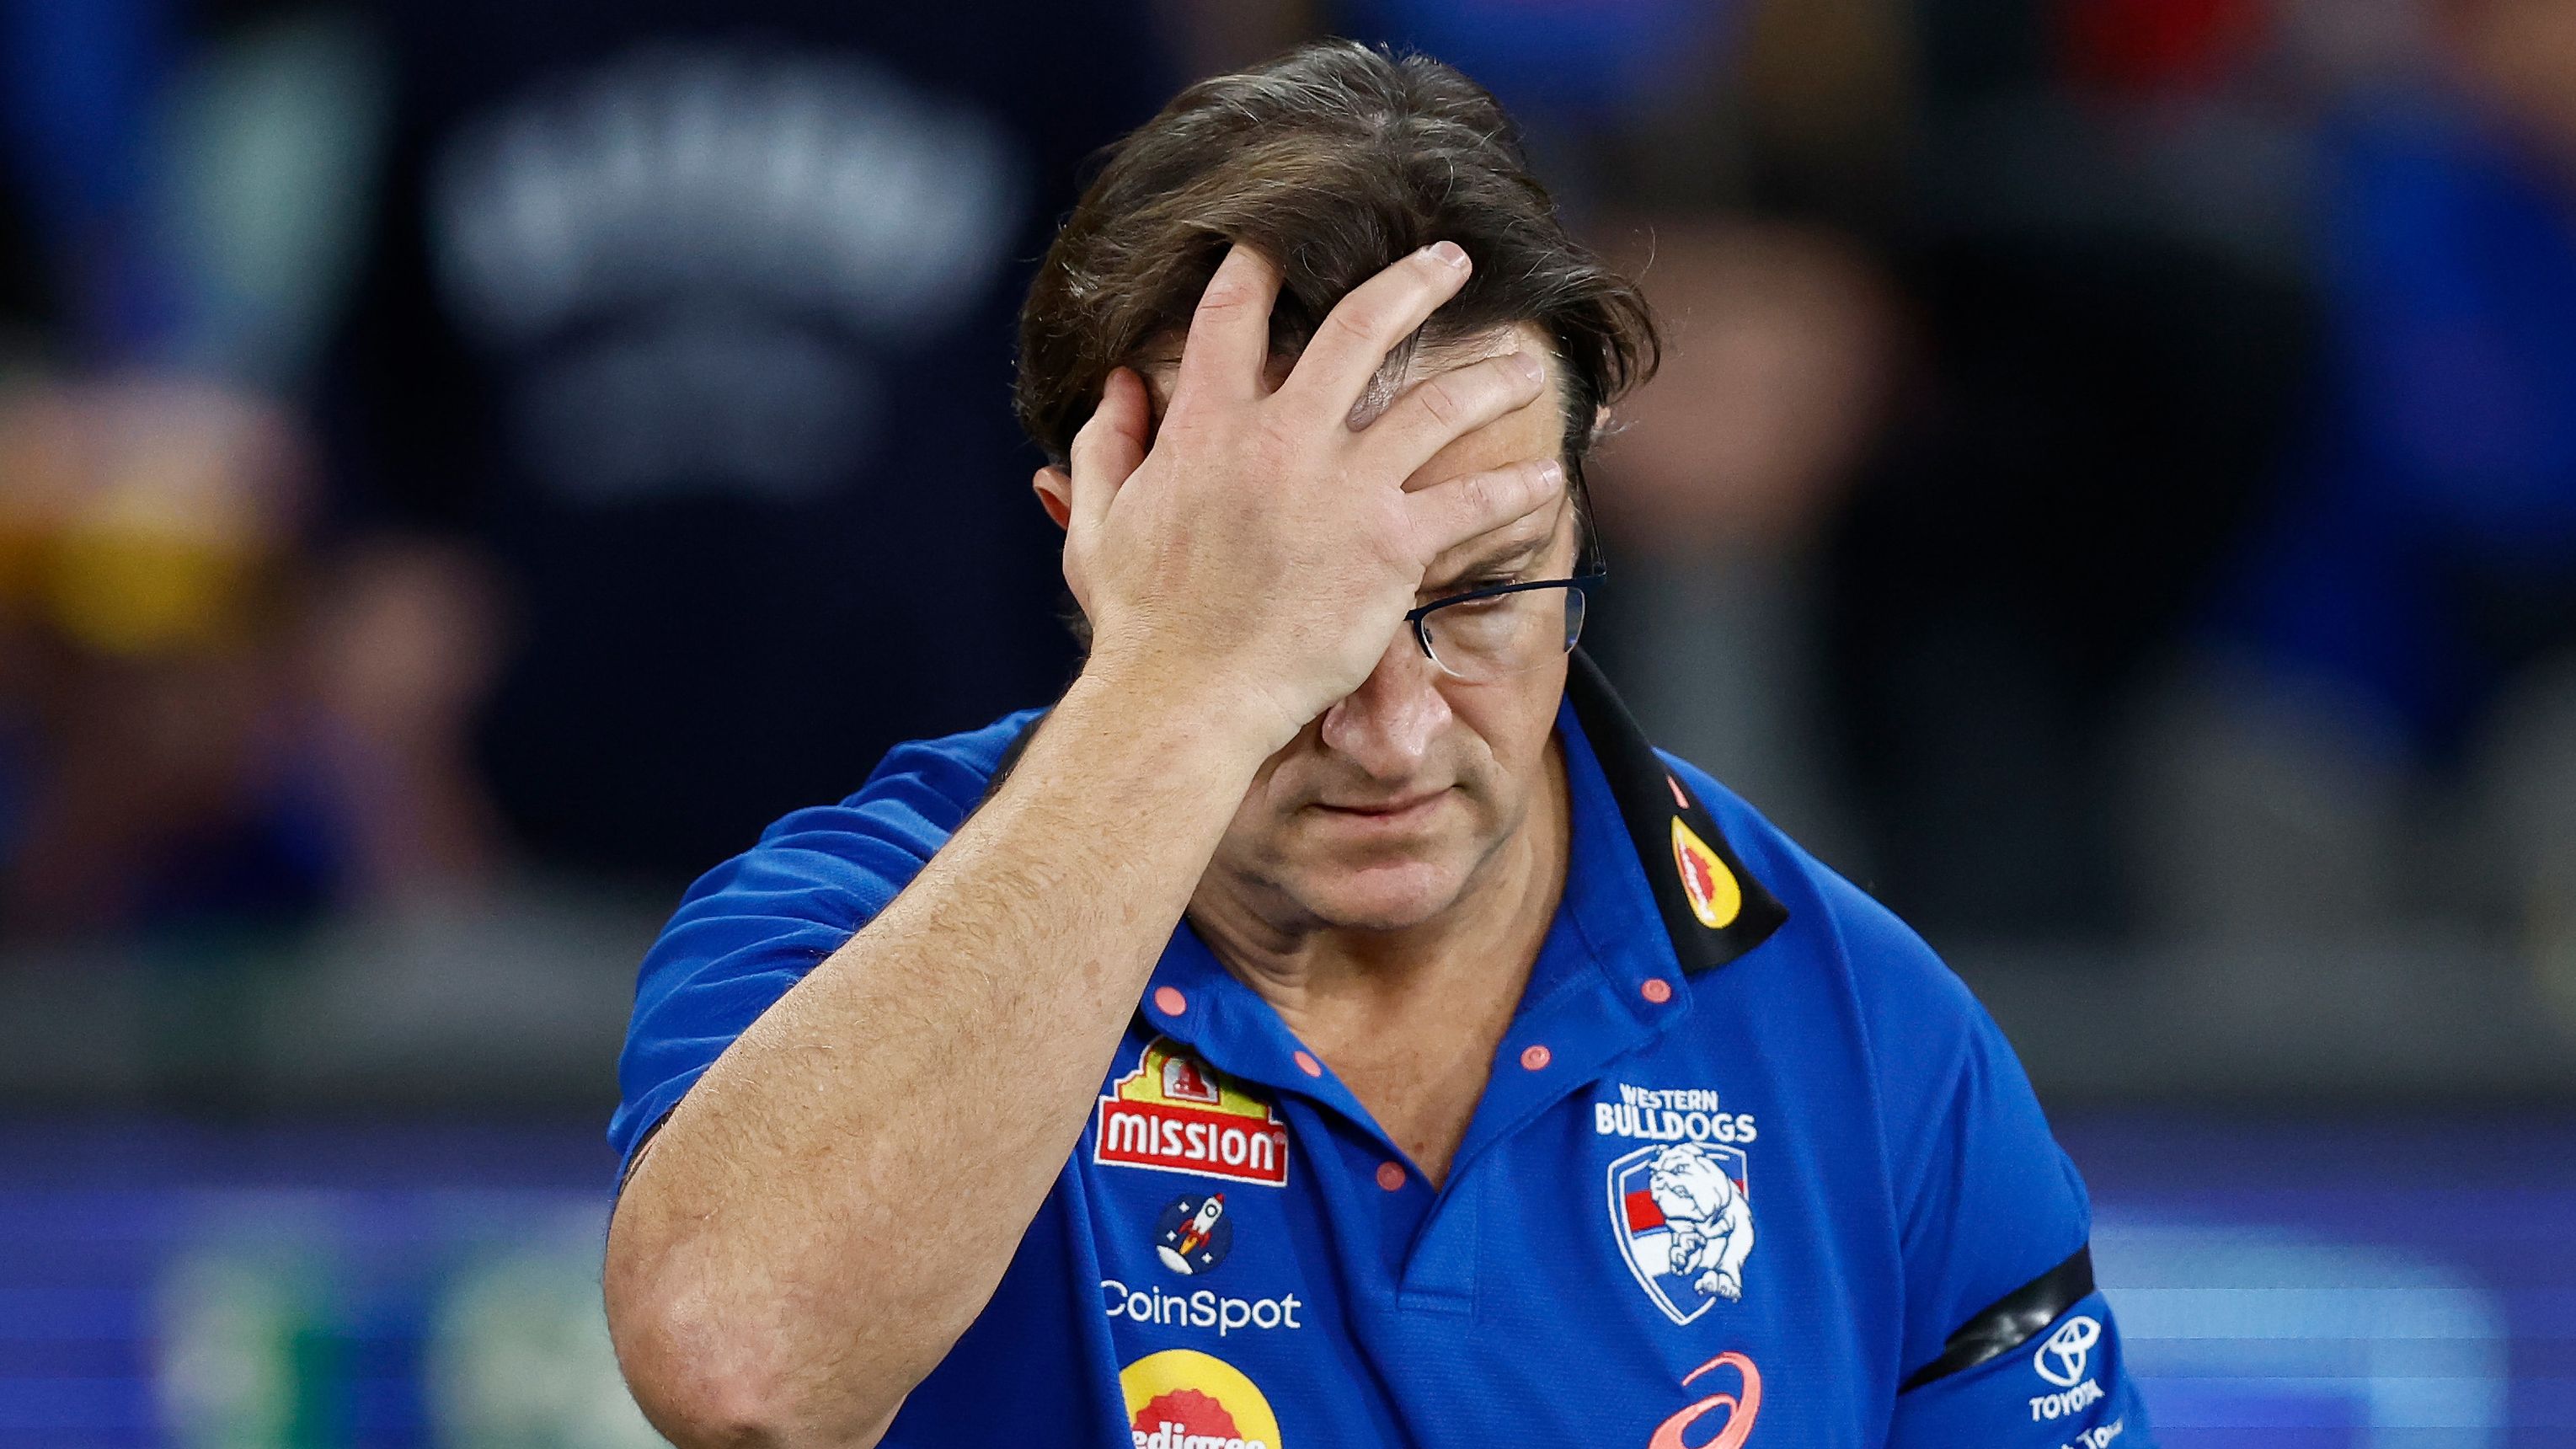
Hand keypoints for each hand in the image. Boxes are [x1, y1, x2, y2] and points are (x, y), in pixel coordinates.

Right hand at [1039, 241, 1561, 753]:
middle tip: (1450, 261)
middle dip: (1412, 282)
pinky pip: (1471, 503)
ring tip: (1524, 365)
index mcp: (1206, 427)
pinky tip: (1549, 479)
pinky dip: (1515, 491)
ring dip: (1490, 380)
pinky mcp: (1389, 545)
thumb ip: (1106, 446)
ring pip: (1436, 406)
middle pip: (1359, 328)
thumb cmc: (1141, 623)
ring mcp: (1341, 488)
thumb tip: (1117, 385)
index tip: (1281, 240)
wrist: (1188, 696)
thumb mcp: (1099, 525)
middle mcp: (1281, 438)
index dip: (1257, 266)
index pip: (1233, 316)